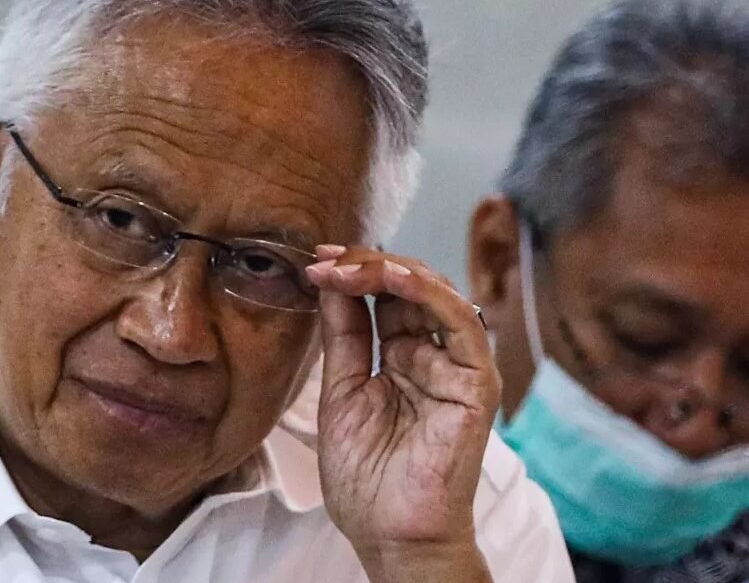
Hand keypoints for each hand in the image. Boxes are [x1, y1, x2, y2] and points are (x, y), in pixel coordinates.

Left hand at [305, 245, 497, 581]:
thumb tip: (330, 280)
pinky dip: (429, 294)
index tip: (314, 261)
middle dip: (365, 265)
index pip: (384, 298)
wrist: (388, 532)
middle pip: (409, 288)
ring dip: (389, 271)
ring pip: (436, 295)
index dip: (353, 273)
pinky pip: (462, 325)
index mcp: (401, 358)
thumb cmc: (366, 477)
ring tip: (347, 265)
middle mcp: (432, 356)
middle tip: (325, 258)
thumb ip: (343, 336)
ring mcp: (457, 367)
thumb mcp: (340, 391)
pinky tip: (395, 278)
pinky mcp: (476, 384)